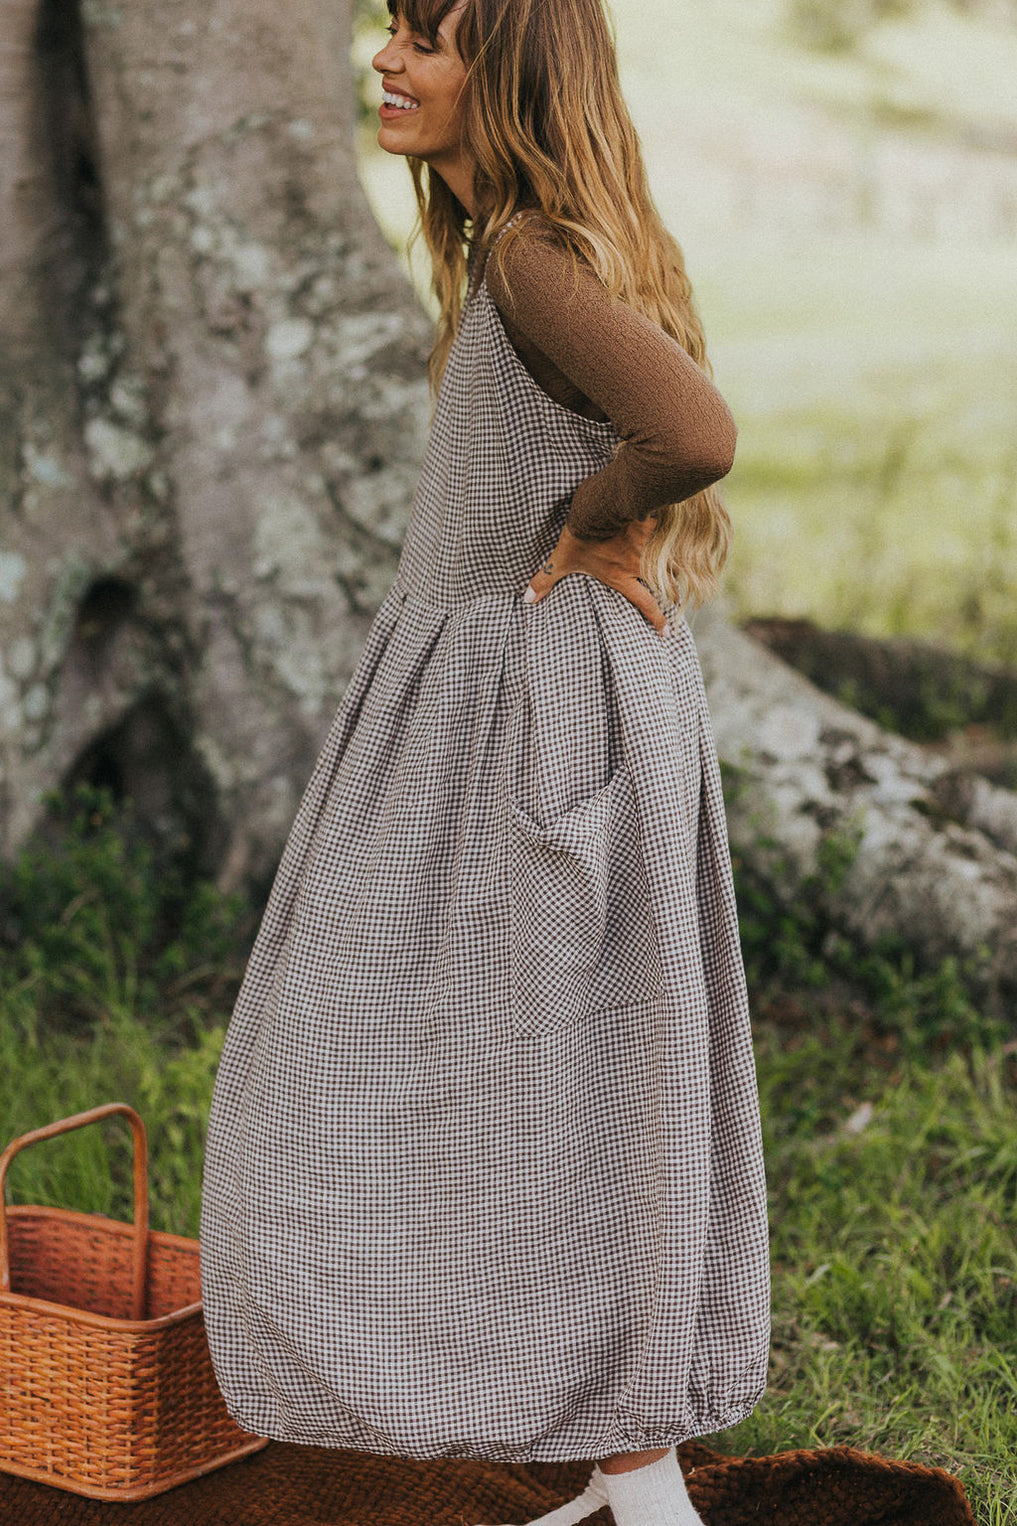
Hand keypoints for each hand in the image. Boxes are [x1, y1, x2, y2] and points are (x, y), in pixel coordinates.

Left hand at [522, 518, 669, 635]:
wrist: (598, 507)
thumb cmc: (579, 536)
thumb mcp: (561, 559)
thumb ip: (546, 578)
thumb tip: (528, 598)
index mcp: (621, 576)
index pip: (644, 603)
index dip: (656, 620)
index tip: (666, 633)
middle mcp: (639, 564)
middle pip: (667, 583)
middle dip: (674, 590)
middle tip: (677, 595)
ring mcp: (648, 545)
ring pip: (671, 557)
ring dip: (677, 562)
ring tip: (682, 564)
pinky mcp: (651, 523)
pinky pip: (666, 527)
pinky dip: (670, 527)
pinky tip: (673, 522)